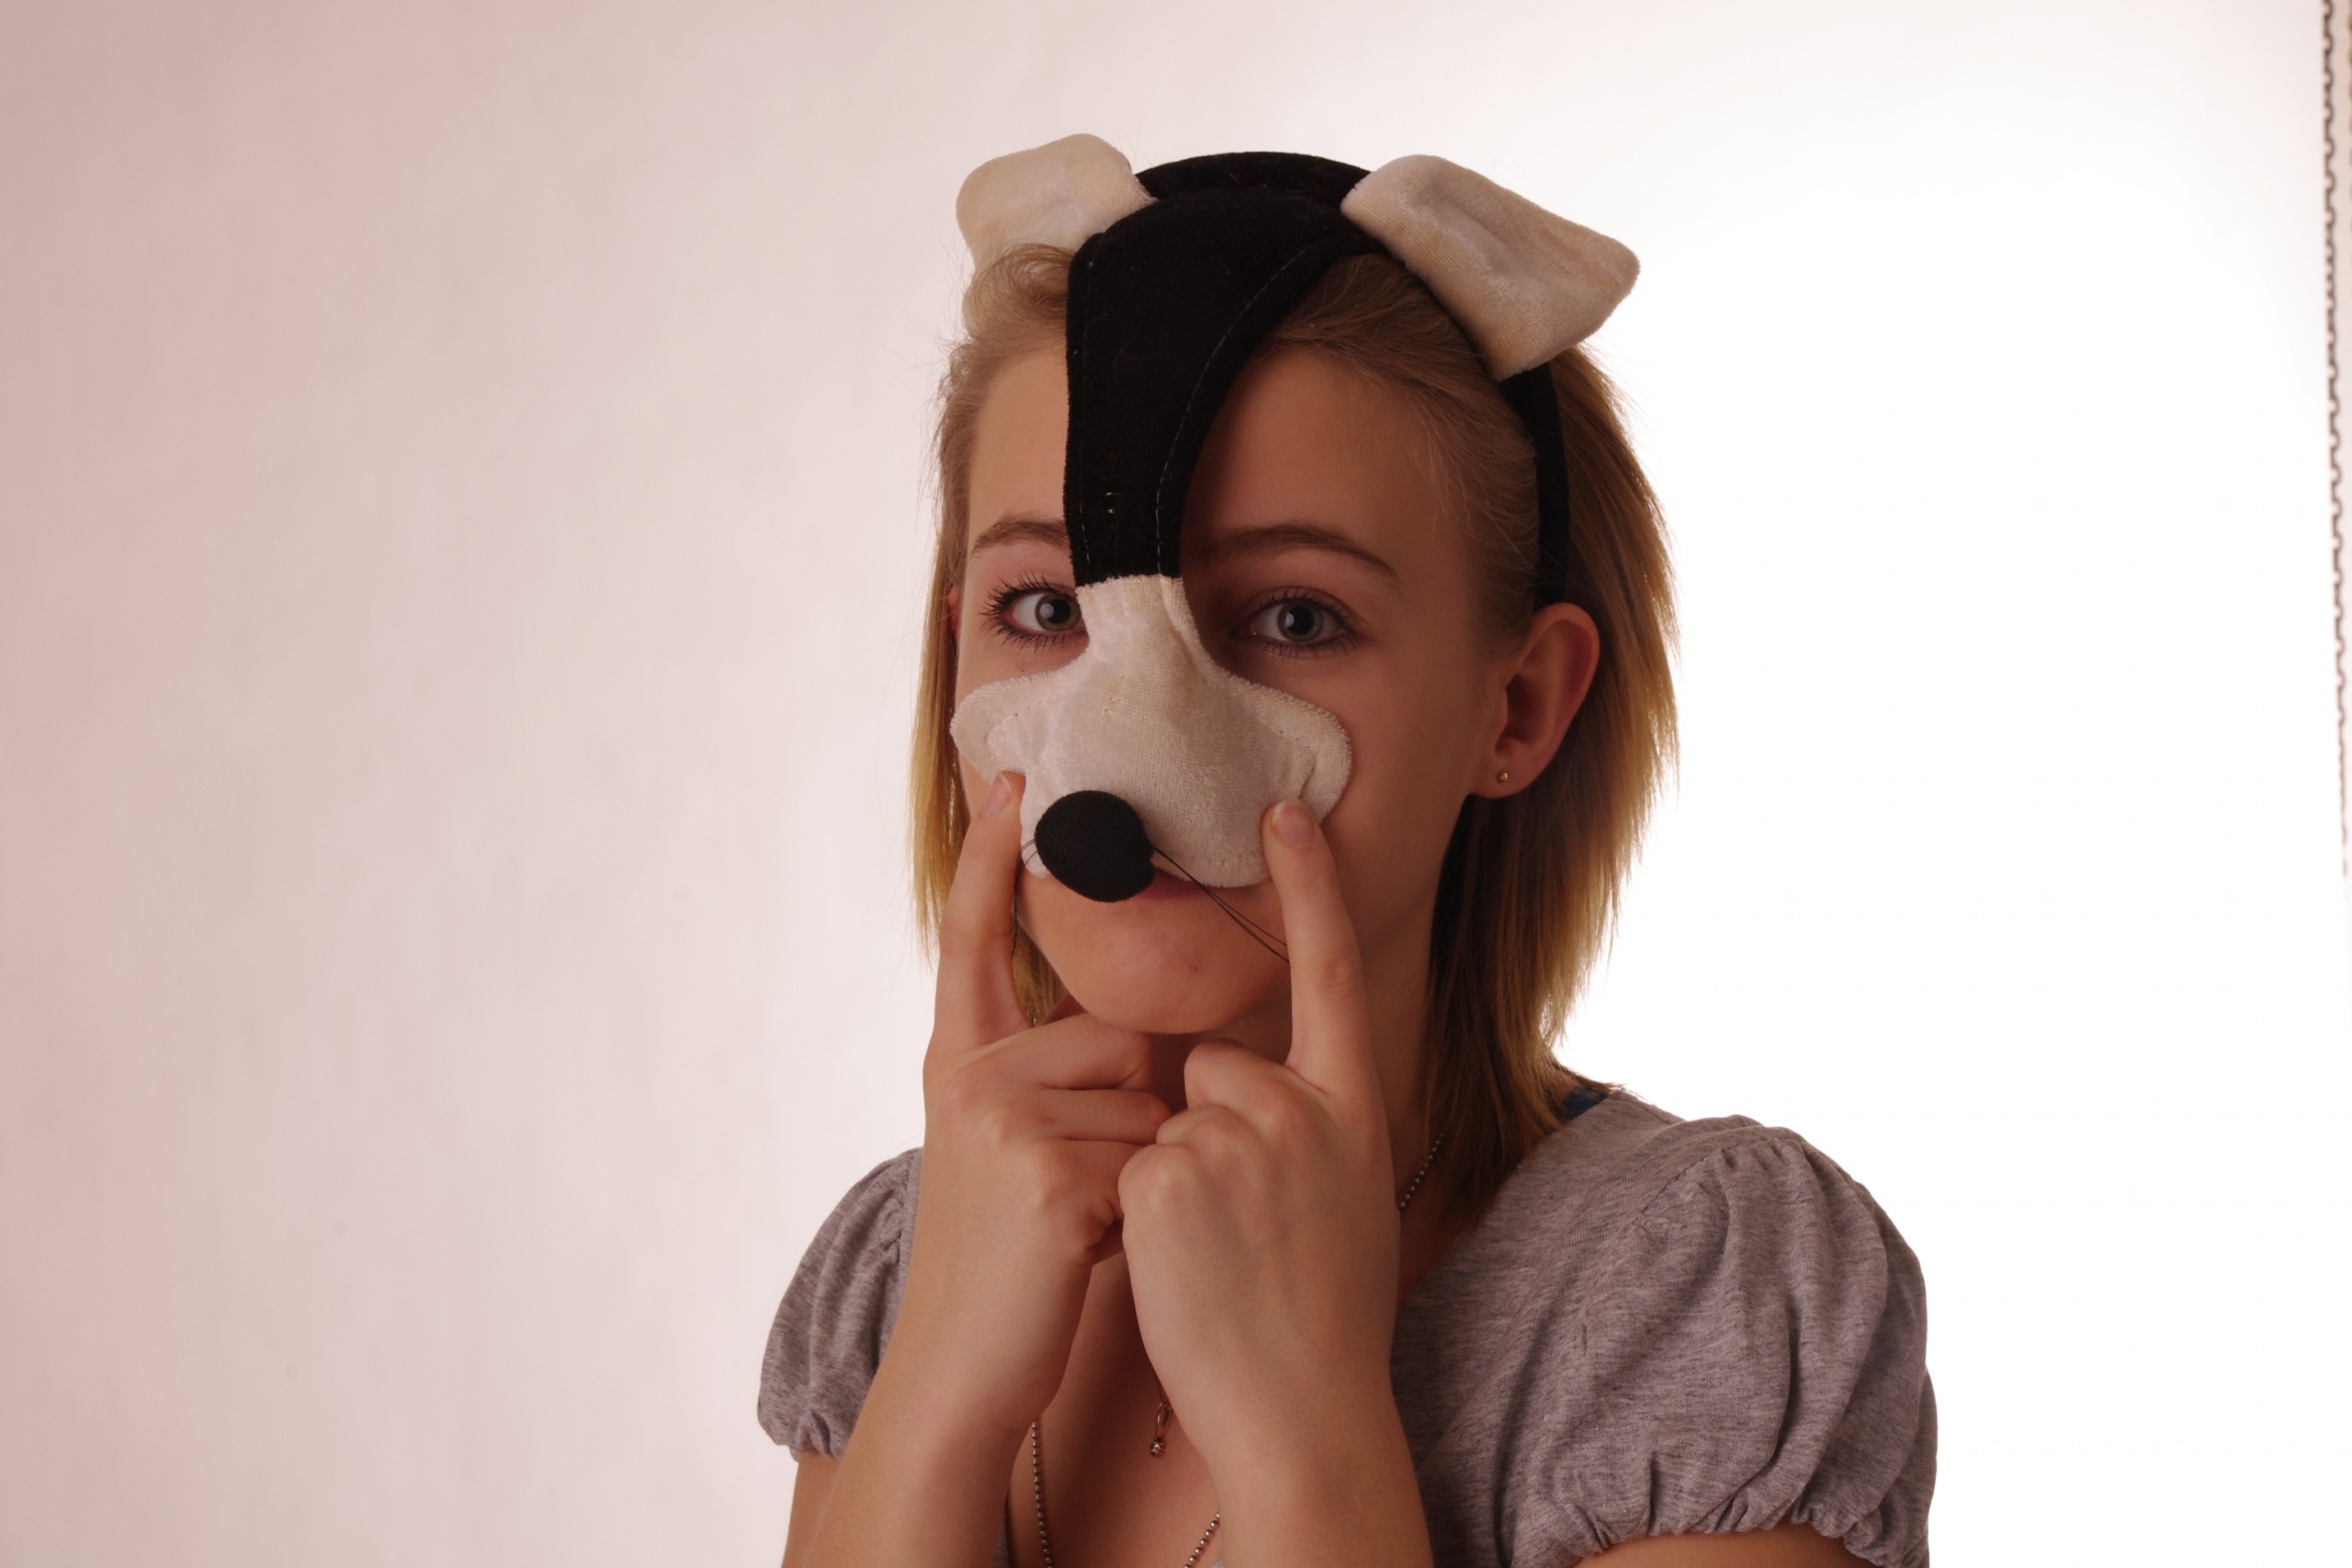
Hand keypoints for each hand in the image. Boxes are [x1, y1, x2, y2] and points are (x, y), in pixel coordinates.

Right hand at [889, 772, 1168, 1442]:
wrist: (961, 1368)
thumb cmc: (1005, 1264)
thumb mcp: (1002, 1153)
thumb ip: (1043, 1084)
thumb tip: (1131, 1046)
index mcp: (957, 1062)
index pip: (973, 940)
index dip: (988, 860)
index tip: (1010, 779)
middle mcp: (969, 1074)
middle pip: (1121, 1037)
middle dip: (1134, 1114)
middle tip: (1072, 1196)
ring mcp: (1002, 1118)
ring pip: (1147, 1098)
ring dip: (1143, 1169)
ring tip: (1078, 1229)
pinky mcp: (1044, 1170)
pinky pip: (1150, 1154)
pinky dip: (1143, 1210)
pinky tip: (1082, 1252)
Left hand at [1116, 797, 1405, 1482]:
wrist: (1302, 1408)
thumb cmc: (1321, 1311)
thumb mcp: (1345, 1195)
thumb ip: (1306, 1122)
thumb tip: (1236, 1076)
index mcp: (1354, 1107)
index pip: (1331, 972)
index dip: (1312, 886)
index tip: (1286, 808)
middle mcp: (1305, 1108)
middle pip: (1212, 1063)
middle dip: (1205, 1128)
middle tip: (1242, 1226)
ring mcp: (1240, 1139)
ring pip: (1168, 1113)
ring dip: (1173, 1173)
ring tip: (1217, 1253)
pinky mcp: (1170, 1174)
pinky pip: (1134, 1157)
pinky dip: (1141, 1208)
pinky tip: (1183, 1262)